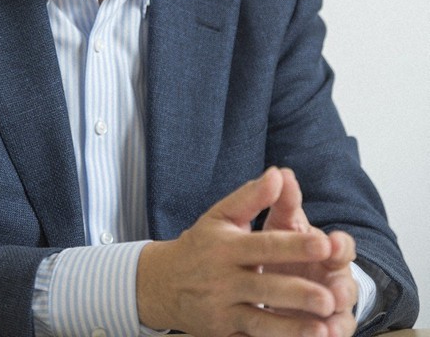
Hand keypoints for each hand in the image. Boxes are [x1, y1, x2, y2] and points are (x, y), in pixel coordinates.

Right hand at [137, 167, 346, 336]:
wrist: (163, 283)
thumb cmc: (201, 244)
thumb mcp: (221, 215)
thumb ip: (251, 196)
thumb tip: (278, 174)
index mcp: (227, 247)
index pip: (265, 245)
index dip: (294, 246)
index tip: (324, 245)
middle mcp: (224, 279)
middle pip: (266, 287)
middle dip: (299, 293)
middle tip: (331, 298)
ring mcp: (223, 310)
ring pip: (261, 322)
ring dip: (292, 328)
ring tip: (323, 330)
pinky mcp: (223, 334)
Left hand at [263, 168, 357, 336]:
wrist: (272, 274)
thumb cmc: (282, 244)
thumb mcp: (282, 222)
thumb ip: (284, 201)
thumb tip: (282, 172)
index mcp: (327, 250)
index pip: (343, 246)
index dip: (339, 245)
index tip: (331, 243)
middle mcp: (333, 278)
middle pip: (346, 286)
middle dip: (341, 289)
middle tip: (334, 294)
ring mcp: (329, 306)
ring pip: (340, 317)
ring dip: (336, 322)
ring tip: (328, 329)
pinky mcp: (320, 329)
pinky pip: (328, 335)